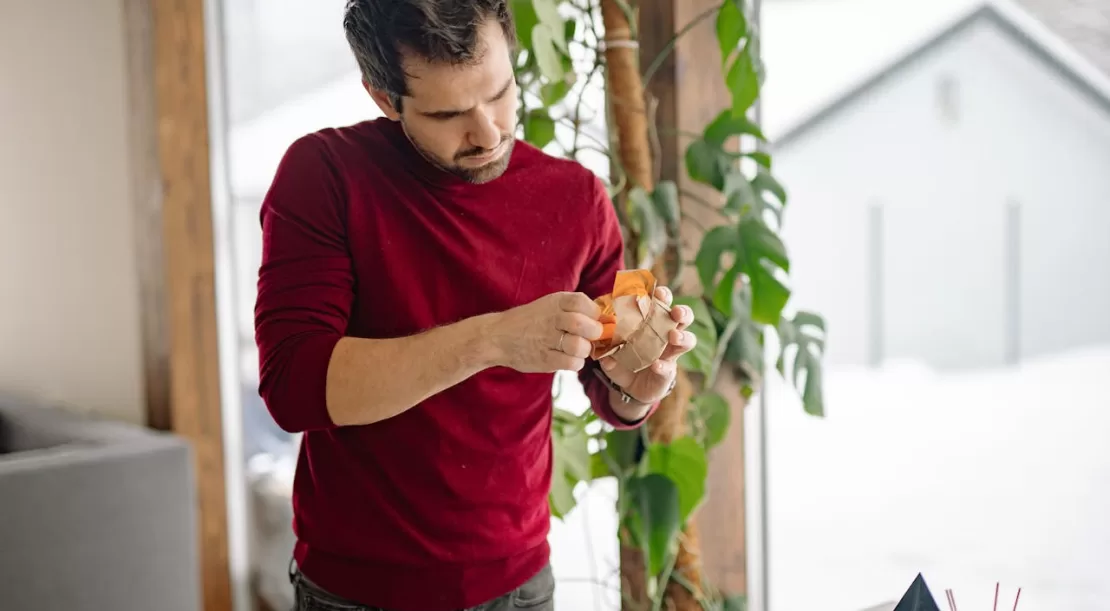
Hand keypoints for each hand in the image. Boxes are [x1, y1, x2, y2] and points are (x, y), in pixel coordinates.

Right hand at [487, 291, 603, 372]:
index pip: (584, 302)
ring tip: (578, 349)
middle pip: (584, 325)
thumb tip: (606, 319)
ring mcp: (547, 339)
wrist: (497, 336)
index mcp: (556, 302)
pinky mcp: (544, 358)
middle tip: (591, 337)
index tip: (597, 320)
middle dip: (594, 333)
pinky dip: (576, 363)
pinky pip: (572, 363)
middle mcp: (552, 318)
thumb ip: (575, 310)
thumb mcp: (550, 306)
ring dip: (585, 350)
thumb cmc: (530, 322)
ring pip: (580, 346)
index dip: (595, 313)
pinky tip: (570, 359)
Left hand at [598, 285, 695, 403]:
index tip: (659, 292)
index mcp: (653, 322)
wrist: (629, 388)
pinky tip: (656, 365)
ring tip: (673, 336)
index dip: (664, 296)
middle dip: (682, 312)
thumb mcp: (612, 350)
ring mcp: (670, 354)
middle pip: (683, 317)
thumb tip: (599, 342)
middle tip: (675, 312)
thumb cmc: (624, 360)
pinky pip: (670, 367)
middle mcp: (667, 335)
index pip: (663, 304)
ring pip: (688, 340)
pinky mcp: (668, 372)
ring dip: (682, 336)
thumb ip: (606, 345)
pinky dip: (663, 366)